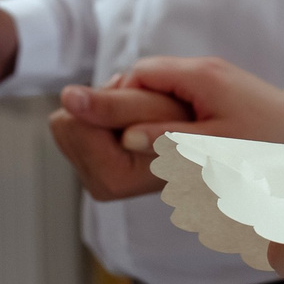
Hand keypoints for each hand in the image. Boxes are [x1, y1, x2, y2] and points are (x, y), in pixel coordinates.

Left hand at [47, 79, 188, 200]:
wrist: (218, 146)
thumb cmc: (197, 128)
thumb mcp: (157, 107)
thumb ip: (111, 104)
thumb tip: (67, 96)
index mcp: (114, 177)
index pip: (74, 121)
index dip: (108, 98)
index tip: (143, 105)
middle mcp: (102, 186)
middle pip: (65, 123)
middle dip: (102, 106)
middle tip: (143, 111)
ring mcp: (97, 181)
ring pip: (67, 124)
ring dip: (102, 111)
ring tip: (142, 119)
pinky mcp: (94, 171)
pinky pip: (74, 131)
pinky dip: (100, 120)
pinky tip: (133, 126)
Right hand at [116, 56, 283, 148]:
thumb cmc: (267, 144)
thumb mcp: (214, 147)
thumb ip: (168, 139)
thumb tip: (126, 137)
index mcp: (200, 75)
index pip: (140, 73)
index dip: (118, 97)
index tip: (108, 126)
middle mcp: (205, 69)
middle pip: (148, 75)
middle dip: (130, 102)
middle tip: (121, 134)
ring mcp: (214, 77)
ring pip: (163, 84)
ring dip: (149, 108)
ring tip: (142, 138)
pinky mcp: (221, 88)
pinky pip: (181, 92)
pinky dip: (168, 110)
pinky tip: (168, 135)